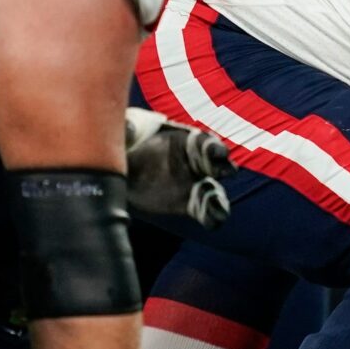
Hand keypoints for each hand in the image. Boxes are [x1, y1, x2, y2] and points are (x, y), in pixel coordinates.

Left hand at [124, 107, 232, 227]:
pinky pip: (205, 211)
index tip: (217, 152)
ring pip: (214, 191)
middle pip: (217, 164)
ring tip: (220, 210)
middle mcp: (197, 162)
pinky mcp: (188, 203)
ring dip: (218, 199)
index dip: (213, 146)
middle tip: (226, 171)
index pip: (205, 142)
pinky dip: (211, 217)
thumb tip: (127, 127)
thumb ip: (130, 129)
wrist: (123, 170)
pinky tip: (213, 221)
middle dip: (223, 167)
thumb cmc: (129, 143)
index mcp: (185, 140)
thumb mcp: (128, 132)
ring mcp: (194, 183)